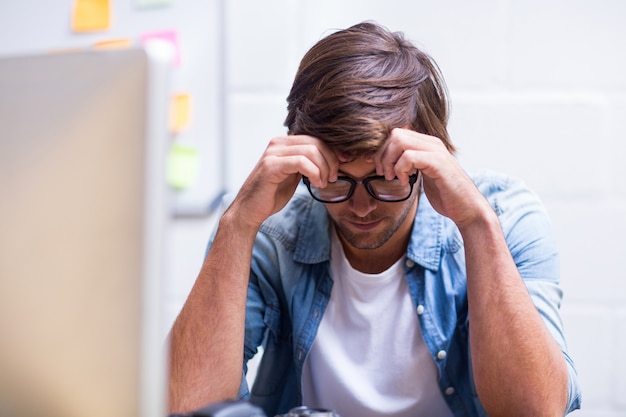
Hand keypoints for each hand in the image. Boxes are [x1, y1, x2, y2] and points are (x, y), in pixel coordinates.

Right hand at [227, 135, 338, 230]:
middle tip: (333, 177)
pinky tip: (316, 183)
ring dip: (323, 168)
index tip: (344, 163)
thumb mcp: (294, 175)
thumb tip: (332, 159)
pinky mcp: (271, 165)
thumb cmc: (272, 194)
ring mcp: (273, 153)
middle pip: (316, 142)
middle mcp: (278, 143)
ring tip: (323, 182)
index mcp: (284, 143)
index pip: (316, 139)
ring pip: (310, 151)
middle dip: (331, 160)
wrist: (250, 210)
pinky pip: (301, 162)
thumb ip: (308, 164)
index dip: (333, 150)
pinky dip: (314, 172)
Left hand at [374, 128, 491, 227]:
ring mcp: (436, 151)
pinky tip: (406, 182)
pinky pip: (409, 157)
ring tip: (393, 177)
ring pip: (400, 141)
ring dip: (390, 161)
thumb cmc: (445, 194)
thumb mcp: (423, 175)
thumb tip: (386, 163)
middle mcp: (432, 143)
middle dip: (383, 155)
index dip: (382, 150)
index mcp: (427, 144)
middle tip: (384, 174)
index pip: (396, 134)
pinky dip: (401, 170)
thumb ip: (410, 165)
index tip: (379, 167)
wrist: (467, 208)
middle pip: (395, 134)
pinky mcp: (438, 163)